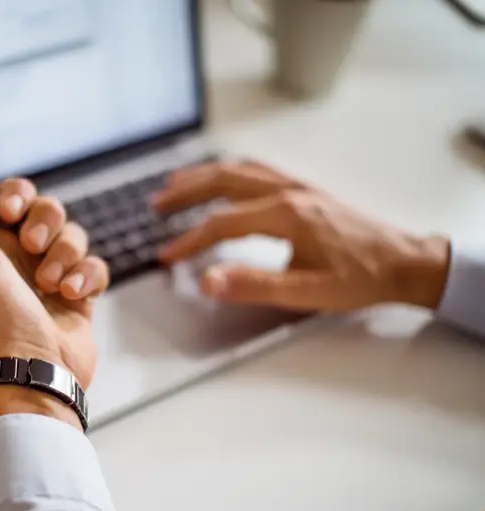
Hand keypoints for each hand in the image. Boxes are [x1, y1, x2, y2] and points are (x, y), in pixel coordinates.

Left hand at [0, 179, 108, 427]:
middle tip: (31, 245)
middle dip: (45, 220)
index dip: (13, 195)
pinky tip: (71, 295)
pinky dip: (86, 277)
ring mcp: (51, 276)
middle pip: (46, 208)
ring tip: (49, 284)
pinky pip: (95, 266)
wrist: (30, 365)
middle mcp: (19, 257)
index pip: (7, 198)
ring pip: (74, 236)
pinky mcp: (79, 296)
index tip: (8, 211)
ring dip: (64, 254)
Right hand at [153, 160, 450, 311]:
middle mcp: (288, 192)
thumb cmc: (360, 278)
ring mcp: (298, 186)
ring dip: (204, 174)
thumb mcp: (306, 291)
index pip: (221, 222)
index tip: (168, 256)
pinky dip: (230, 169)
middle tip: (156, 204)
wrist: (404, 262)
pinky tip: (223, 177)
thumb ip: (253, 285)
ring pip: (240, 169)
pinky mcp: (305, 189)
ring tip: (176, 183)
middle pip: (224, 180)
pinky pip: (258, 168)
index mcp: (286, 214)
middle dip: (185, 191)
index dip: (189, 240)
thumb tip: (208, 280)